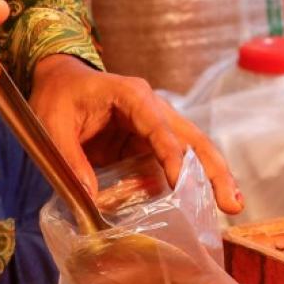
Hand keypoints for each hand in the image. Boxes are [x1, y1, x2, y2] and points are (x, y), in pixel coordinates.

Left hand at [30, 52, 243, 213]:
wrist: (59, 79)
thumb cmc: (56, 95)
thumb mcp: (51, 124)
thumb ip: (70, 158)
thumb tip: (90, 198)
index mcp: (131, 95)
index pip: (159, 128)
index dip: (172, 156)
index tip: (181, 184)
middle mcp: (153, 108)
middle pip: (191, 138)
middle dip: (213, 170)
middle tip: (231, 202)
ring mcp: (155, 125)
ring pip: (191, 150)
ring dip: (211, 177)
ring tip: (231, 205)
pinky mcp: (149, 142)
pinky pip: (174, 161)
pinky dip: (191, 181)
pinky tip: (205, 203)